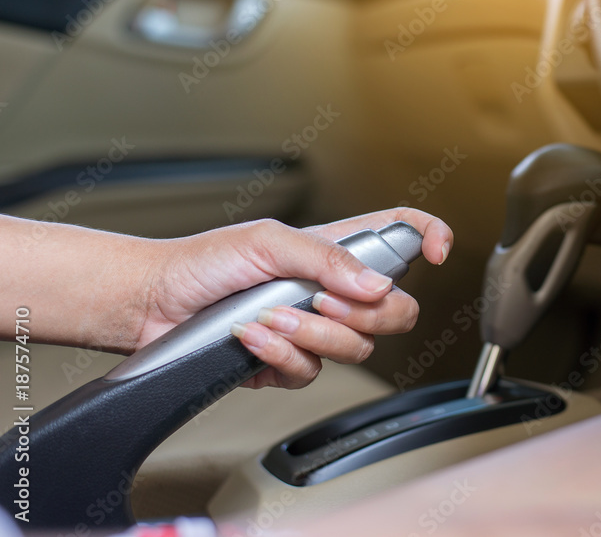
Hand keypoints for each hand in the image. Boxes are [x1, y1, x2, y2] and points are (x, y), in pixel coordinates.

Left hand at [138, 208, 452, 388]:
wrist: (154, 304)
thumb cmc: (204, 261)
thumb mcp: (268, 241)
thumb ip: (329, 260)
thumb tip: (379, 286)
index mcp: (335, 250)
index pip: (401, 235)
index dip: (431, 238)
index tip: (438, 253)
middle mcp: (332, 290)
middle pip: (397, 308)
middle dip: (368, 313)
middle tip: (327, 303)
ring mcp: (314, 329)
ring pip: (356, 348)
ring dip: (311, 335)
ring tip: (271, 318)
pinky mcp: (289, 363)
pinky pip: (312, 374)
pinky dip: (281, 357)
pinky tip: (254, 339)